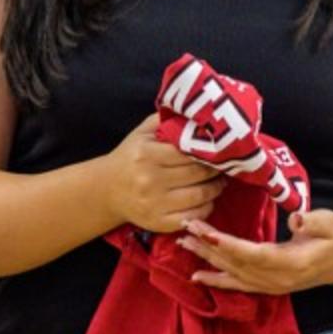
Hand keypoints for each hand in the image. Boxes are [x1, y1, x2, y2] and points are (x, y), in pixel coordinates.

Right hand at [106, 112, 227, 233]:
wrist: (106, 190)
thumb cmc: (130, 157)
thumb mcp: (142, 132)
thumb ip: (166, 119)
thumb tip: (196, 110)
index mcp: (147, 153)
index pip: (189, 151)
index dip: (209, 150)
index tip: (220, 148)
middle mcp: (150, 179)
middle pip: (198, 173)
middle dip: (217, 168)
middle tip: (226, 164)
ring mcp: (155, 203)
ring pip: (200, 195)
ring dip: (216, 188)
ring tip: (220, 181)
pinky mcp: (159, 223)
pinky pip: (194, 216)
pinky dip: (206, 207)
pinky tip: (208, 199)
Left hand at [183, 209, 332, 295]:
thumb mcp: (331, 223)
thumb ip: (315, 222)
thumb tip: (297, 220)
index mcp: (291, 262)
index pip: (254, 254)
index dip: (229, 245)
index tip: (206, 232)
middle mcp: (276, 278)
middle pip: (236, 263)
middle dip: (209, 246)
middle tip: (186, 228)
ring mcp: (269, 285)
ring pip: (232, 273)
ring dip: (206, 259)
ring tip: (184, 243)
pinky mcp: (265, 286)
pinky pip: (236, 285)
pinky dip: (215, 280)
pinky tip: (195, 275)